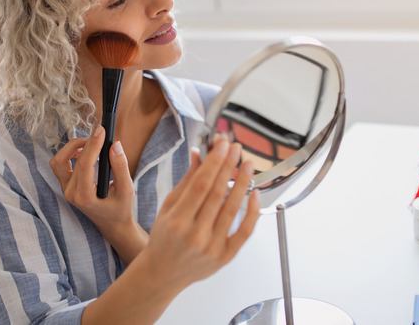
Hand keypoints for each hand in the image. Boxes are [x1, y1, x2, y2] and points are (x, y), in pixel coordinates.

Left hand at [50, 126, 147, 262]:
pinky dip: (70, 154)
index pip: (84, 165)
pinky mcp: (66, 186)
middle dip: (83, 143)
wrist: (112, 224)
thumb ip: (121, 167)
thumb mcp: (126, 189)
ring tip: (90, 143)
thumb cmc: (121, 208)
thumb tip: (115, 145)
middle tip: (99, 135)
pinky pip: (60, 165)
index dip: (93, 144)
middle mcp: (71, 193)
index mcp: (85, 197)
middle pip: (69, 160)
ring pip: (58, 161)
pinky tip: (84, 151)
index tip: (102, 131)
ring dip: (72, 148)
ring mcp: (66, 190)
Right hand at [138, 135, 260, 290]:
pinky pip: (244, 232)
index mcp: (177, 221)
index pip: (201, 185)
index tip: (223, 145)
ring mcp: (212, 247)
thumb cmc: (164, 239)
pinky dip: (252, 212)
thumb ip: (187, 181)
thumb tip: (199, 154)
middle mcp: (195, 235)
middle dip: (229, 166)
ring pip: (232, 210)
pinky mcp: (225, 257)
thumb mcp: (167, 207)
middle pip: (218, 194)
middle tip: (236, 148)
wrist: (163, 273)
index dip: (214, 162)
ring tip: (247, 164)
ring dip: (242, 183)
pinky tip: (254, 194)